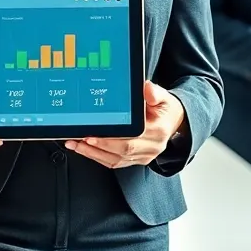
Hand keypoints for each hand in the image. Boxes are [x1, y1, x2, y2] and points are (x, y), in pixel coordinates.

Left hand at [66, 81, 184, 168]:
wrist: (175, 122)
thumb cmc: (166, 109)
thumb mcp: (164, 96)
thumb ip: (155, 92)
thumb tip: (146, 87)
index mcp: (158, 131)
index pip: (130, 140)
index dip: (109, 140)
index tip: (92, 135)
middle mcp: (151, 147)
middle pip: (120, 152)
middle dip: (96, 147)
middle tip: (78, 140)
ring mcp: (144, 156)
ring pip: (115, 160)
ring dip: (93, 153)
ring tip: (75, 145)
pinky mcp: (137, 160)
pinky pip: (116, 162)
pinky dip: (99, 157)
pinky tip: (85, 150)